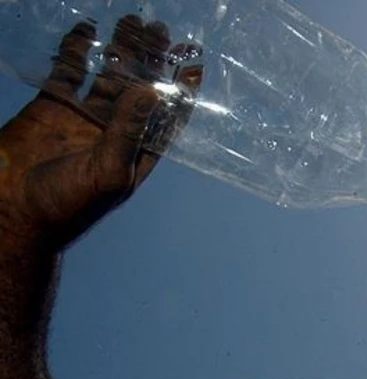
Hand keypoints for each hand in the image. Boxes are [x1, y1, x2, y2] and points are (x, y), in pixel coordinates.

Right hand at [0, 16, 202, 252]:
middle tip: (162, 30)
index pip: (167, 117)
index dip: (181, 92)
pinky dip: (77, 51)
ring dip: (121, 51)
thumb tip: (153, 90)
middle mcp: (114, 132)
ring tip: (134, 22)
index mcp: (136, 153)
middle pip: (140, 88)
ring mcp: (82, 118)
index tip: (194, 64)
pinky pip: (69, 72)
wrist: (14, 213)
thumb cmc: (68, 205)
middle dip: (152, 61)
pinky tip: (87, 29)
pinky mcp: (52, 107)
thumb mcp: (107, 170)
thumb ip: (128, 131)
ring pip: (107, 76)